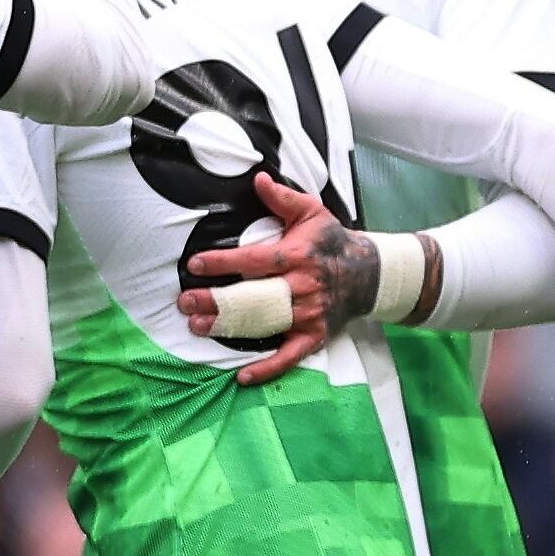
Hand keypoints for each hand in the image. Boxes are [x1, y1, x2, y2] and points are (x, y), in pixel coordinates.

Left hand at [175, 172, 380, 383]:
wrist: (368, 274)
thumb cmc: (331, 242)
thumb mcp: (312, 212)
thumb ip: (282, 198)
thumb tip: (257, 179)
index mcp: (297, 256)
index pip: (254, 260)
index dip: (223, 263)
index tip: (195, 265)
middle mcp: (302, 287)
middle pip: (253, 296)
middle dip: (217, 300)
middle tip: (186, 302)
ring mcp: (308, 314)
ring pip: (264, 325)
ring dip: (230, 329)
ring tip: (199, 328)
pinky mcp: (314, 335)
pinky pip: (289, 356)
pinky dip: (267, 368)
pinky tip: (242, 376)